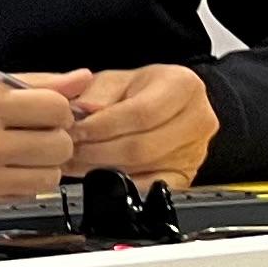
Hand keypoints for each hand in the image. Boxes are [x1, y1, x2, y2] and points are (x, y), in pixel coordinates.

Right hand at [0, 70, 88, 205]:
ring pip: (51, 174)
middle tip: (38, 136)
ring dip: (45, 166)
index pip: (56, 107)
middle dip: (56, 140)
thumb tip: (80, 79)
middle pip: (60, 144)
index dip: (60, 111)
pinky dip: (28, 183)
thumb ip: (35, 83)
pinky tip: (9, 170)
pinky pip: (29, 192)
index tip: (48, 113)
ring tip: (24, 156)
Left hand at [62, 63, 218, 184]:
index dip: (102, 126)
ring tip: (77, 160)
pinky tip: (99, 175)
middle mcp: (198, 119)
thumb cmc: (139, 90)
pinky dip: (121, 184)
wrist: (164, 105)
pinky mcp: (186, 175)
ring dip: (102, 167)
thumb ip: (97, 92)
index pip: (141, 113)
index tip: (75, 130)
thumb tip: (83, 110)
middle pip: (141, 145)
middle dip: (97, 150)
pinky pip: (150, 187)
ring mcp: (195, 151)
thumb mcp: (115, 79)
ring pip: (143, 167)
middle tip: (70, 149)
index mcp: (184, 86)